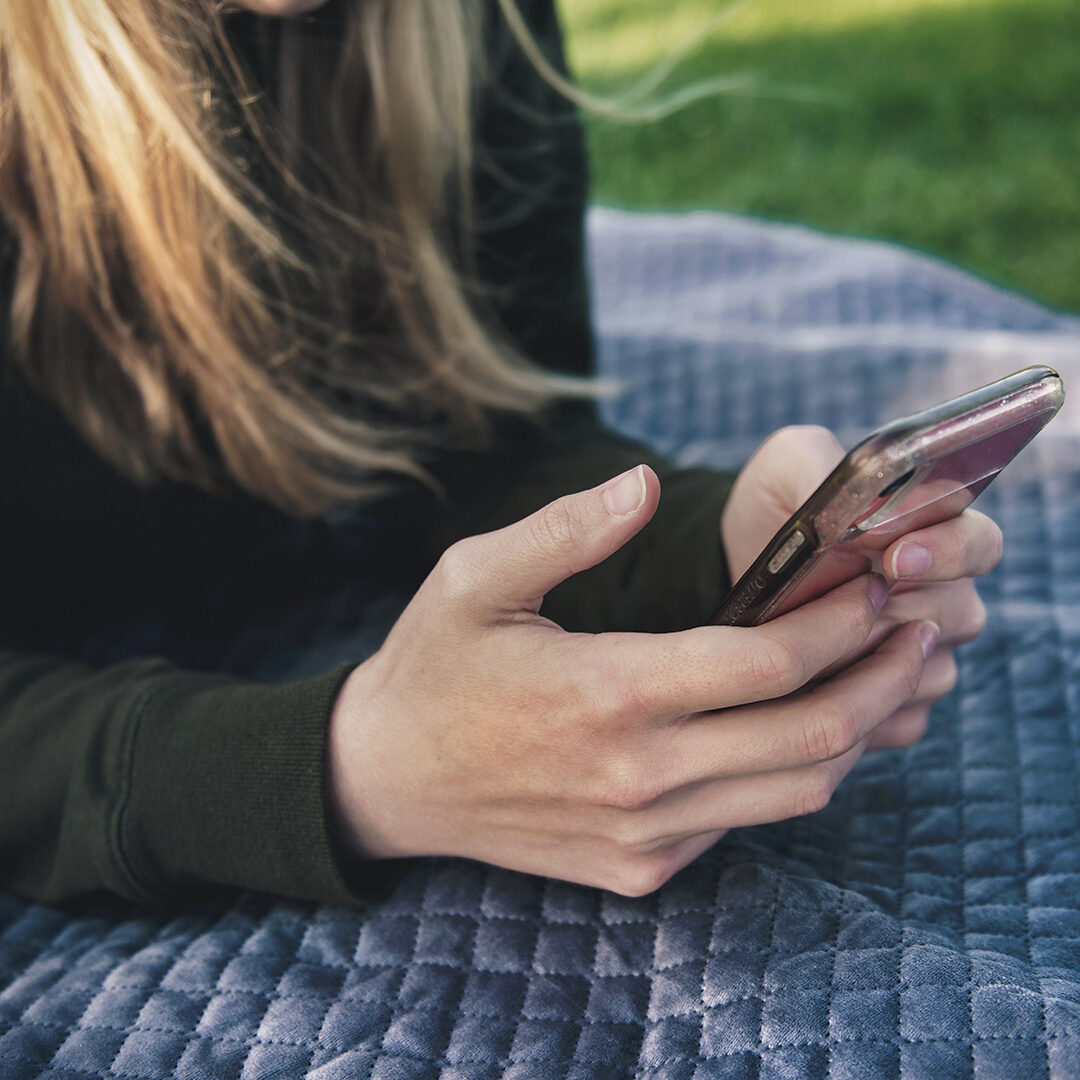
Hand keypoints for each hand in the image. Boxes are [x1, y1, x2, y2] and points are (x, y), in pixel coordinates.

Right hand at [329, 464, 935, 895]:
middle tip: (915, 630)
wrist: (389, 778)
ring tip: (878, 676)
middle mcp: (636, 775)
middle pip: (809, 736)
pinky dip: (788, 772)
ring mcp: (642, 834)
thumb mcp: (475, 577)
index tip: (875, 584)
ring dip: (853, 731)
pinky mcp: (640, 867)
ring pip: (795, 791)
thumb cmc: (433, 665)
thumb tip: (647, 481)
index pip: (766, 659)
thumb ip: (568, 528)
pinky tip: (791, 724)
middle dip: (880, 678)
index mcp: (605, 691)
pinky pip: (745, 820)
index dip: (840, 620)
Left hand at [721, 426, 1001, 750]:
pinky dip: (857, 705)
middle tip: (847, 601)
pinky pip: (898, 717)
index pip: (979, 544)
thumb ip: (825, 464)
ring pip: (927, 672)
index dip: (947, 551)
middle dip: (897, 607)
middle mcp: (943, 594)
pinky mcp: (893, 704)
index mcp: (936, 531)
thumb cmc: (774, 507)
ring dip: (869, 659)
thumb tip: (870, 505)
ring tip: (813, 642)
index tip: (896, 555)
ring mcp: (922, 654)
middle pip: (958, 614)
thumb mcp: (788, 464)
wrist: (731, 566)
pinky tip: (813, 687)